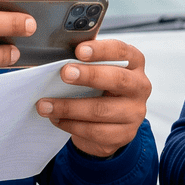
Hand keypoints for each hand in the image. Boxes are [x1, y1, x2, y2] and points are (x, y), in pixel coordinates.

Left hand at [35, 39, 150, 157]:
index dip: (101, 50)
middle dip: (89, 76)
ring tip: (45, 105)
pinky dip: (72, 125)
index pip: (122, 51)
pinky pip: (95, 131)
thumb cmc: (100, 87)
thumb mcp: (97, 69)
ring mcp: (135, 112)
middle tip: (64, 73)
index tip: (79, 50)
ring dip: (69, 107)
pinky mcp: (125, 134)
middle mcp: (140, 86)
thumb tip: (56, 53)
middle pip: (118, 79)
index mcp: (134, 63)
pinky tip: (56, 119)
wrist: (111, 122)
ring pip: (101, 110)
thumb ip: (83, 60)